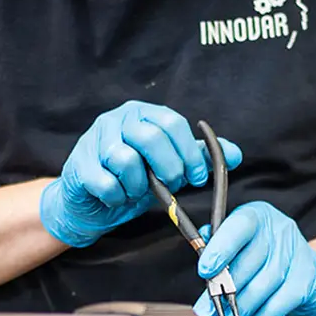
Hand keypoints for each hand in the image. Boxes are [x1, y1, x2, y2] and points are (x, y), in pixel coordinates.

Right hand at [40, 101, 242, 247]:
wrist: (91, 202)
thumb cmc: (132, 180)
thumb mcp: (168, 167)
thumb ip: (198, 157)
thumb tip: (236, 154)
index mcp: (141, 113)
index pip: (172, 122)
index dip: (189, 152)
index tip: (197, 177)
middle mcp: (116, 119)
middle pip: (150, 137)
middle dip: (168, 168)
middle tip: (172, 186)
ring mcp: (93, 139)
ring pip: (125, 159)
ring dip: (139, 185)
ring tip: (137, 191)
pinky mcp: (79, 164)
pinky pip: (105, 182)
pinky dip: (117, 196)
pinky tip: (117, 197)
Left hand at [193, 202, 315, 315]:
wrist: (311, 272)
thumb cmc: (268, 257)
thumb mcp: (243, 244)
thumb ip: (219, 249)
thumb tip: (202, 260)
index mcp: (258, 217)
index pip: (238, 227)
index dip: (220, 249)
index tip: (206, 271)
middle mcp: (278, 231)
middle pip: (247, 263)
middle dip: (223, 292)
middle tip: (207, 311)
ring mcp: (295, 255)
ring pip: (260, 287)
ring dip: (239, 310)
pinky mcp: (305, 280)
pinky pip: (277, 305)